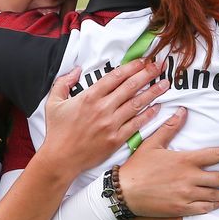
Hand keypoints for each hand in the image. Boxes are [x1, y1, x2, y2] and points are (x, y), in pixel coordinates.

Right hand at [39, 60, 166, 171]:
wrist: (60, 159)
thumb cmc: (56, 131)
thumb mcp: (53, 102)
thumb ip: (64, 82)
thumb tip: (76, 69)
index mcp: (89, 96)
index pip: (115, 77)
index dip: (131, 67)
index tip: (143, 61)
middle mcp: (103, 108)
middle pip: (130, 87)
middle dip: (147, 74)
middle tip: (160, 66)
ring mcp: (111, 124)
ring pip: (137, 104)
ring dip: (153, 92)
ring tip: (165, 84)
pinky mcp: (116, 139)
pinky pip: (136, 125)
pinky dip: (148, 115)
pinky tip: (158, 107)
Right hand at [119, 108, 218, 216]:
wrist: (124, 192)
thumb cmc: (137, 167)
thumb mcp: (152, 144)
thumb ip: (170, 127)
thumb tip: (183, 111)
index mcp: (185, 160)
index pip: (216, 155)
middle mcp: (189, 178)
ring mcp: (186, 195)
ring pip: (215, 195)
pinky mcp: (181, 209)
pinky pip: (203, 208)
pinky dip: (214, 206)